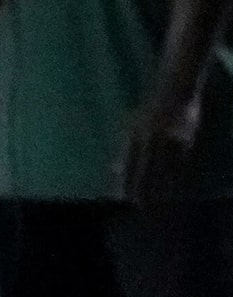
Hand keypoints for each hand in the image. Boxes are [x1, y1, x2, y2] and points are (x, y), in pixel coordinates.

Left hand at [122, 87, 201, 204]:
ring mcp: (168, 139)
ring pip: (161, 168)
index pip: (128, 163)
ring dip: (156, 186)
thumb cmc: (150, 111)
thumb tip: (113, 169)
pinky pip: (179, 163)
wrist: (174, 90)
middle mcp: (149, 137)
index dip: (124, 180)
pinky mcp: (184, 140)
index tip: (120, 197)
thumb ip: (124, 147)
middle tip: (136, 205)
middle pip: (143, 168)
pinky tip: (170, 189)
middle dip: (139, 187)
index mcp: (134, 134)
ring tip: (152, 202)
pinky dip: (173, 177)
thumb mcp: (132, 126)